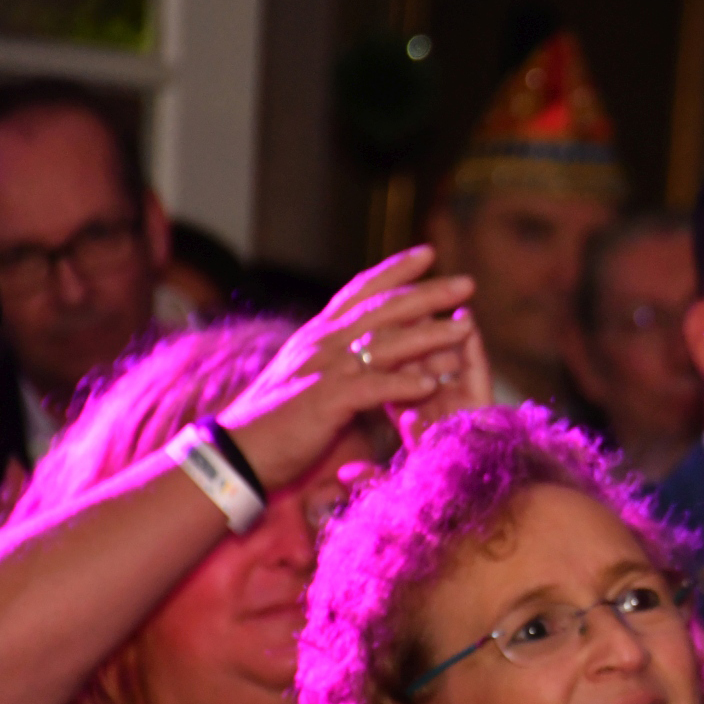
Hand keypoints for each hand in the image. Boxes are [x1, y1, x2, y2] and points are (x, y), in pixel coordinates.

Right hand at [219, 246, 474, 489]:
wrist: (236, 450)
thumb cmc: (277, 419)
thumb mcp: (313, 377)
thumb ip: (343, 360)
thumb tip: (379, 350)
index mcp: (320, 334)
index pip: (360, 291)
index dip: (394, 269)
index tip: (428, 253)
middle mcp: (323, 342)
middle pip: (383, 308)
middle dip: (428, 293)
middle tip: (467, 282)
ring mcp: (324, 368)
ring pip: (384, 343)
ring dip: (429, 336)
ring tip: (465, 330)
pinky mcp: (324, 400)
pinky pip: (370, 387)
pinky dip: (402, 384)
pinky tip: (431, 385)